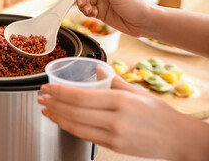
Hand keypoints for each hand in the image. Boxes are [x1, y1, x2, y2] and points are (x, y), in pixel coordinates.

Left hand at [37, 76, 207, 159]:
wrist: (177, 139)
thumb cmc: (159, 113)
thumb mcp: (137, 91)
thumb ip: (114, 80)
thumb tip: (97, 70)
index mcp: (120, 100)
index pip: (80, 96)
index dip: (59, 92)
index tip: (46, 87)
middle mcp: (114, 119)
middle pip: (74, 112)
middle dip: (53, 104)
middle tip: (40, 97)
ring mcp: (113, 136)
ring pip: (76, 126)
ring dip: (57, 117)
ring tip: (45, 109)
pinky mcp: (113, 146)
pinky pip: (85, 136)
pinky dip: (70, 128)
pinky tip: (62, 121)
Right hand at [65, 0, 154, 36]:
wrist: (144, 24)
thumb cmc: (136, 6)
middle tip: (81, 3)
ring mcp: (102, 0)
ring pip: (85, 0)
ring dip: (83, 5)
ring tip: (88, 10)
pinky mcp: (100, 12)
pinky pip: (88, 10)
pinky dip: (86, 12)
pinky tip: (92, 13)